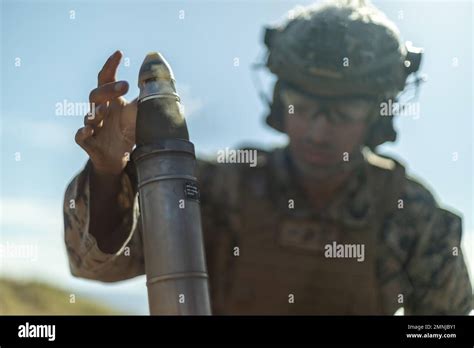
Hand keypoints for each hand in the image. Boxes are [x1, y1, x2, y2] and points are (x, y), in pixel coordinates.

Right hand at [75, 50, 136, 175]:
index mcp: (111, 101)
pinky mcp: (88, 142)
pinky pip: (81, 136)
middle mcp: (99, 110)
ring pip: (89, 115)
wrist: (117, 158)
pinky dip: (83, 132)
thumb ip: (147, 99)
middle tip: (125, 85)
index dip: (111, 66)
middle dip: (109, 89)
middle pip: (96, 94)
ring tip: (104, 110)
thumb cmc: (127, 132)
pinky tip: (88, 130)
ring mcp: (92, 126)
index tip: (119, 53)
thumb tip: (163, 83)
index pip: (106, 78)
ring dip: (96, 111)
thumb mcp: (139, 114)